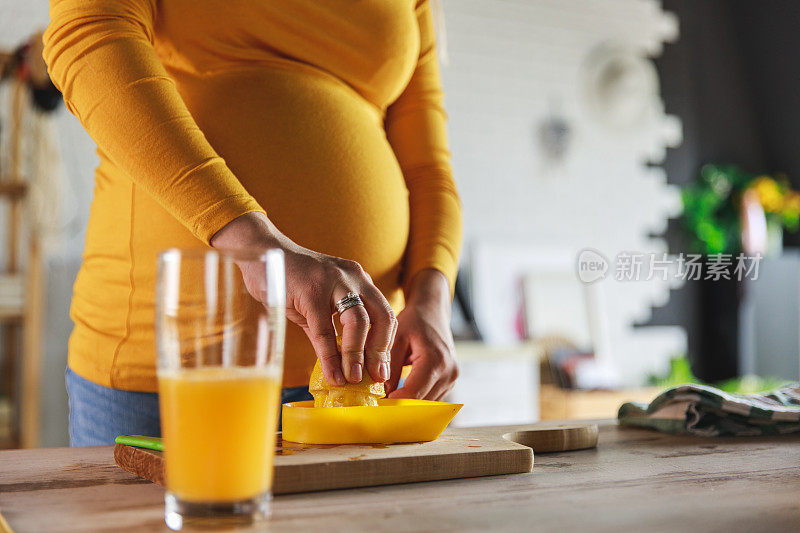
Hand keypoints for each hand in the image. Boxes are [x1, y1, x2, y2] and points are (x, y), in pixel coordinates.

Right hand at [211, 212, 396, 385]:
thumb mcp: (317, 306)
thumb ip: (330, 331)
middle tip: (377, 377)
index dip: (386, 345)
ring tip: (354, 378)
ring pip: (359, 322)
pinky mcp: (310, 291)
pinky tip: (333, 374)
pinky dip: (330, 356)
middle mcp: (353, 278)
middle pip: (382, 316)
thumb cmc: (288, 280)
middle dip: (381, 351)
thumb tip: (341, 365)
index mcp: (359, 281)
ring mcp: (333, 281)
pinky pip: (325, 329)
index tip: (382, 369)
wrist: (260, 250)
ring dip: (359, 355)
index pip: (384, 314)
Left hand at [386, 269, 457, 399]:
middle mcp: (449, 373)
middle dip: (399, 408)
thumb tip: (381, 394)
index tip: (374, 408)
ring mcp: (452, 379)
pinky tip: (400, 397)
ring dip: (408, 407)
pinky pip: (431, 399)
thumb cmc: (413, 322)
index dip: (393, 404)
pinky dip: (415, 401)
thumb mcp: (395, 338)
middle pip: (421, 404)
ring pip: (427, 405)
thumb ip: (389, 365)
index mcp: (435, 361)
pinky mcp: (450, 382)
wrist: (432, 312)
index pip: (412, 394)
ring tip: (387, 404)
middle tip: (377, 410)